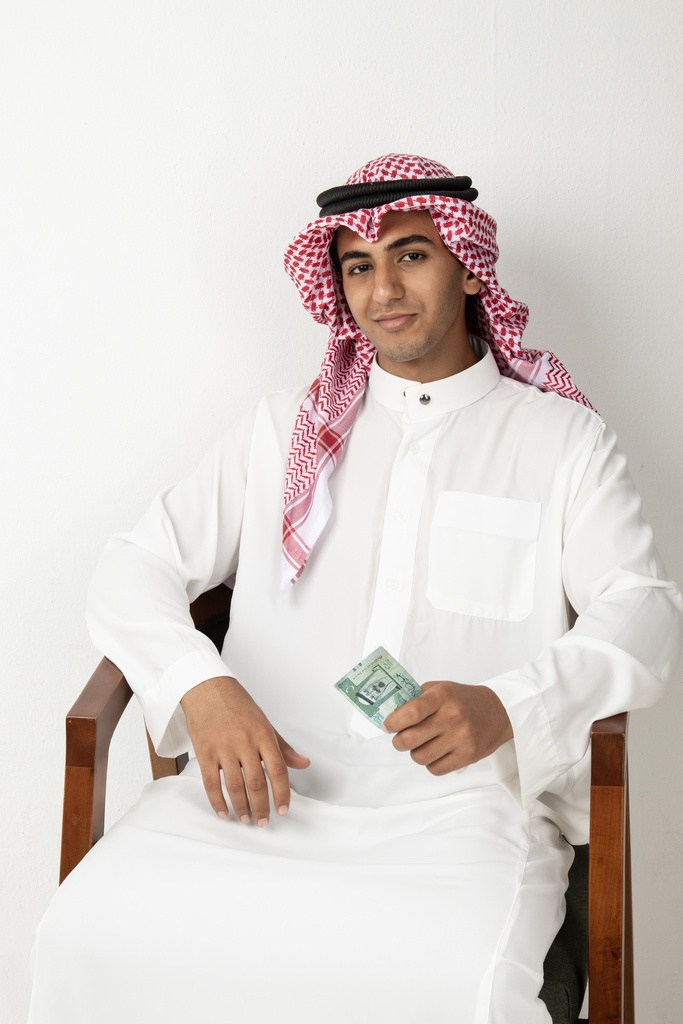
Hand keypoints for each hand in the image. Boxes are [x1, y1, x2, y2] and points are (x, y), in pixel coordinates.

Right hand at [180, 676, 309, 825]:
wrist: (207, 689)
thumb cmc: (237, 705)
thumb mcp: (265, 723)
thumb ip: (283, 747)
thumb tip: (303, 763)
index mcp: (263, 735)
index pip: (278, 770)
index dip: (282, 793)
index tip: (283, 809)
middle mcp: (245, 742)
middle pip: (257, 783)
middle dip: (262, 807)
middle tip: (263, 822)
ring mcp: (223, 748)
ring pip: (235, 786)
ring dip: (241, 807)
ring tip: (245, 819)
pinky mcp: (204, 752)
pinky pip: (211, 783)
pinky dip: (217, 801)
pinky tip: (223, 811)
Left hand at [383, 681, 512, 774]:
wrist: (498, 711)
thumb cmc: (462, 699)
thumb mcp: (440, 688)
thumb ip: (416, 699)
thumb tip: (391, 715)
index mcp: (442, 697)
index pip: (410, 713)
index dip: (393, 722)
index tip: (388, 726)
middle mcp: (452, 717)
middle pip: (410, 739)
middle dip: (399, 741)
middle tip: (400, 739)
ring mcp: (461, 738)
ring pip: (420, 757)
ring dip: (415, 753)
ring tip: (421, 745)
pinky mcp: (468, 756)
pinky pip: (435, 769)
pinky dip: (430, 764)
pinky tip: (435, 753)